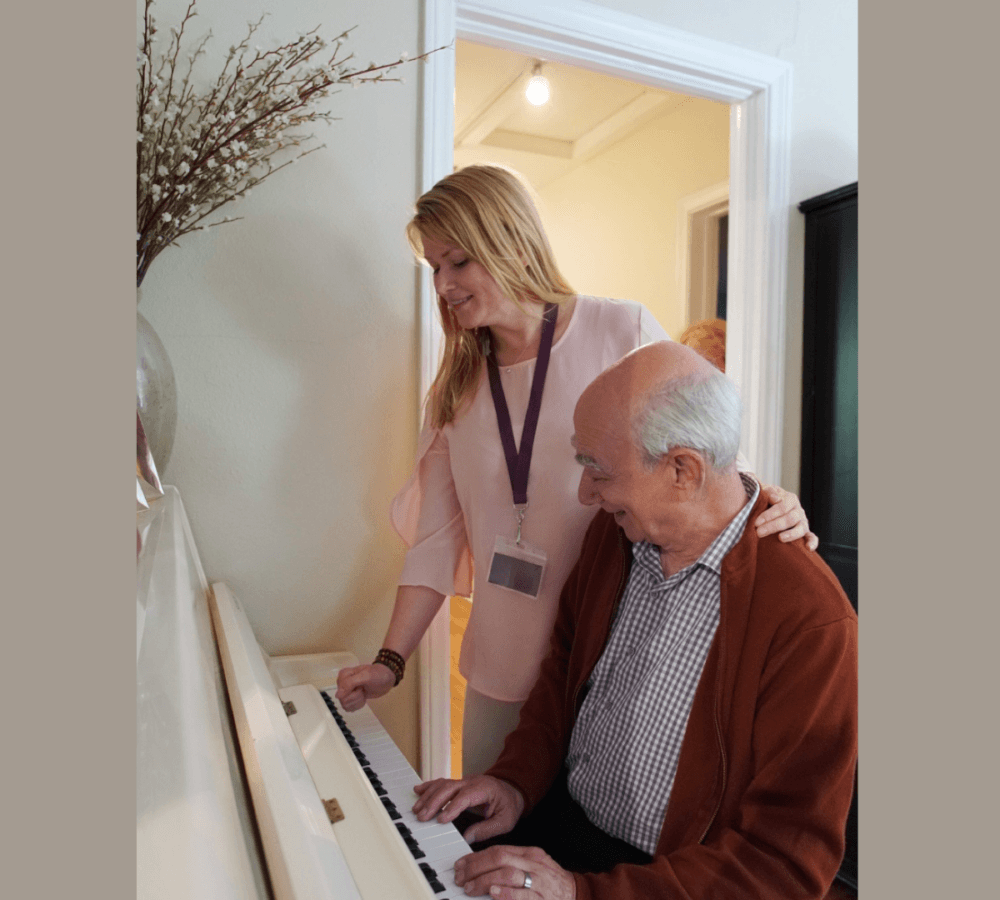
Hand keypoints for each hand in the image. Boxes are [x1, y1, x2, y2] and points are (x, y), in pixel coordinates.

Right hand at [334, 663, 395, 710]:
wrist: (387, 679)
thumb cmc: (378, 674)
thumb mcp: (365, 676)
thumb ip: (350, 683)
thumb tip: (337, 696)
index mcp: (343, 675)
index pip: (341, 692)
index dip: (352, 692)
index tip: (360, 686)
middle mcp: (343, 684)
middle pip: (343, 700)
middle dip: (356, 697)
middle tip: (363, 689)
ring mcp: (347, 692)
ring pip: (346, 705)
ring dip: (358, 701)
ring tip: (363, 692)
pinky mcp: (351, 698)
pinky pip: (349, 708)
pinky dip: (358, 704)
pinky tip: (363, 697)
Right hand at [412, 774, 523, 843]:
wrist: (513, 791)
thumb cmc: (509, 805)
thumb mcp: (504, 821)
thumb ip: (486, 830)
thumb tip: (467, 838)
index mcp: (485, 788)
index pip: (466, 796)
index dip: (452, 807)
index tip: (441, 819)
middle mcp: (472, 781)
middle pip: (449, 788)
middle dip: (434, 802)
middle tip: (422, 817)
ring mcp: (465, 781)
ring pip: (443, 784)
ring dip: (428, 796)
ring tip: (417, 809)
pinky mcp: (459, 784)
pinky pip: (442, 782)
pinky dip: (429, 786)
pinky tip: (418, 791)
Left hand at [453, 845, 575, 898]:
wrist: (577, 895)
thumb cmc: (552, 884)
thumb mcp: (534, 867)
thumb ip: (513, 865)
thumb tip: (484, 868)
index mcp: (530, 854)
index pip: (498, 850)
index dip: (476, 857)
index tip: (461, 866)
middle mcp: (534, 864)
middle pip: (500, 858)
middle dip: (476, 866)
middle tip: (461, 877)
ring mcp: (539, 881)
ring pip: (508, 873)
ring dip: (485, 880)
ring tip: (470, 888)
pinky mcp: (541, 899)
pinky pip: (522, 895)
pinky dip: (506, 893)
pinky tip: (493, 894)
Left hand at [755, 483, 818, 550]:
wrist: (768, 506)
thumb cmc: (766, 499)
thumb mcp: (765, 491)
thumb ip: (769, 491)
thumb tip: (775, 498)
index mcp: (790, 499)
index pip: (782, 507)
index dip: (769, 515)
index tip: (757, 523)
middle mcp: (798, 510)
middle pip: (789, 519)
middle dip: (773, 526)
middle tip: (759, 532)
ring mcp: (802, 522)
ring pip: (801, 528)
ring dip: (791, 534)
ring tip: (780, 538)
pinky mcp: (805, 532)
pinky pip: (812, 537)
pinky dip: (812, 542)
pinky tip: (808, 548)